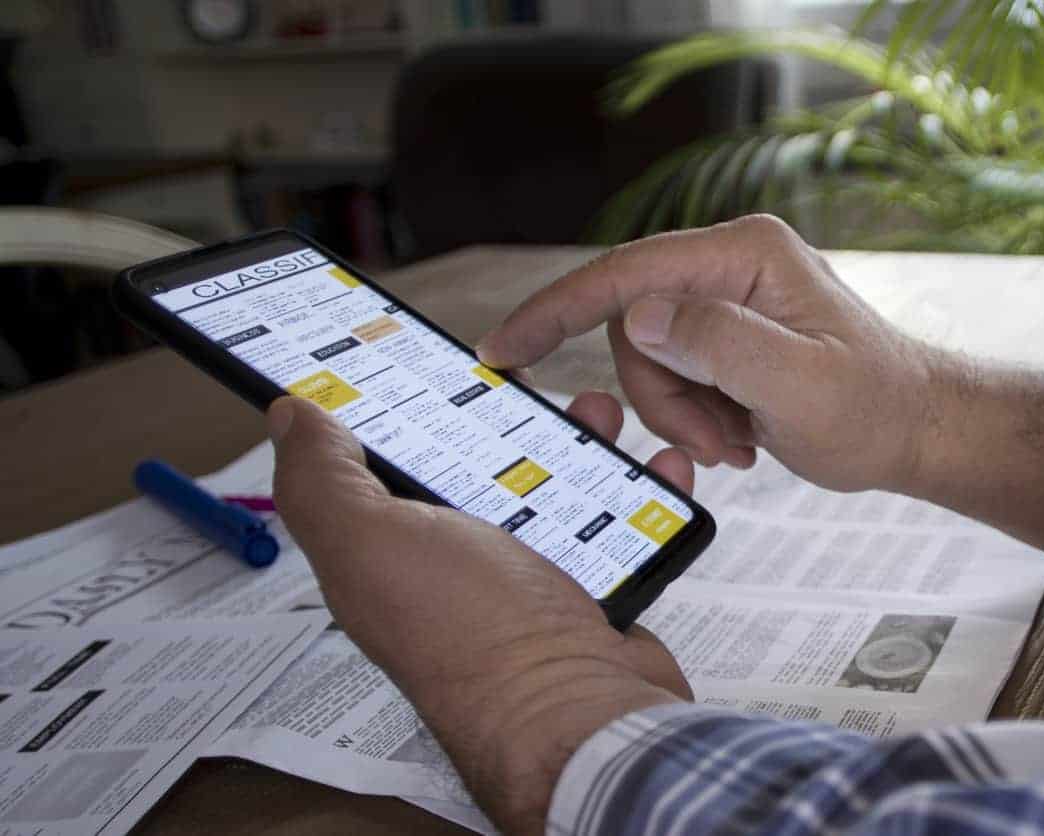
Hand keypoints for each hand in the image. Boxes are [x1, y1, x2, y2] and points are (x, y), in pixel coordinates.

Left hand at [268, 393, 692, 834]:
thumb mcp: (371, 541)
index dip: (396, 403)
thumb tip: (287, 417)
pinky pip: (616, 524)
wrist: (582, 713)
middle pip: (476, 464)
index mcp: (391, 548)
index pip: (382, 460)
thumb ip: (323, 479)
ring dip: (581, 443)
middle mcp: (456, 563)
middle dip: (504, 414)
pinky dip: (641, 490)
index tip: (426, 353)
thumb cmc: (473, 632)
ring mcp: (528, 577)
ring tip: (602, 411)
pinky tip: (658, 466)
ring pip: (553, 485)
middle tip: (530, 376)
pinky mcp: (592, 588)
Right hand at [476, 214, 935, 493]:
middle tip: (710, 445)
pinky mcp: (723, 338)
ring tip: (733, 443)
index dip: (555, 310)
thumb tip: (640, 317)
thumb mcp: (801, 383)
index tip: (503, 349)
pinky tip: (738, 435)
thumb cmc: (875, 407)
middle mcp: (729, 266)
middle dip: (659, 396)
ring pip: (646, 359)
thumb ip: (720, 343)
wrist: (913, 429)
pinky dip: (691, 419)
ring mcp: (724, 302)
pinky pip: (670, 378)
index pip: (626, 273)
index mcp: (745, 254)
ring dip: (678, 416)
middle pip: (632, 327)